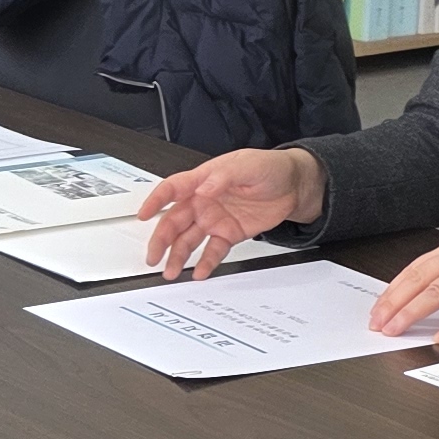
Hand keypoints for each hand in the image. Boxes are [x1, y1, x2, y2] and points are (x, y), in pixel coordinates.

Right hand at [139, 147, 325, 279]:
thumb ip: (223, 177)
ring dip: (178, 256)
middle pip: (174, 221)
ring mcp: (215, 219)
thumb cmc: (269, 168)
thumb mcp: (247, 165)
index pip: (172, 189)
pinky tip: (199, 272)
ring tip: (171, 271)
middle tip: (153, 256)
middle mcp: (204, 201)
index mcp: (203, 180)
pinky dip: (205, 263)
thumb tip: (203, 189)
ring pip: (189, 240)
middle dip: (161, 240)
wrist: (294, 186)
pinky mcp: (229, 234)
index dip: (155, 201)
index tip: (143, 215)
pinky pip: (213, 251)